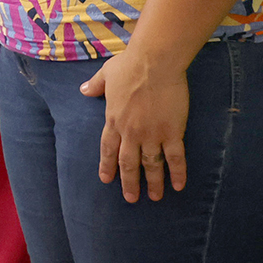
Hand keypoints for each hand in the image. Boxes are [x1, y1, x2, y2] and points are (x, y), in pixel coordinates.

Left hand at [79, 48, 189, 202]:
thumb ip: (95, 85)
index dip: (107, 165)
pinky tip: (179, 186)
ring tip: (154, 197)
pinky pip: (175, 158)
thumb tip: (83, 90)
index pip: (108, 148)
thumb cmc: (130, 65)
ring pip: (151, 165)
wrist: (154, 63)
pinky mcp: (172, 132)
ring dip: (153, 183)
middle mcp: (130, 132)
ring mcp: (151, 134)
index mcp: (113, 119)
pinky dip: (177, 173)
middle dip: (128, 182)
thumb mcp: (106, 74)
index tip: (106, 179)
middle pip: (128, 163)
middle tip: (131, 198)